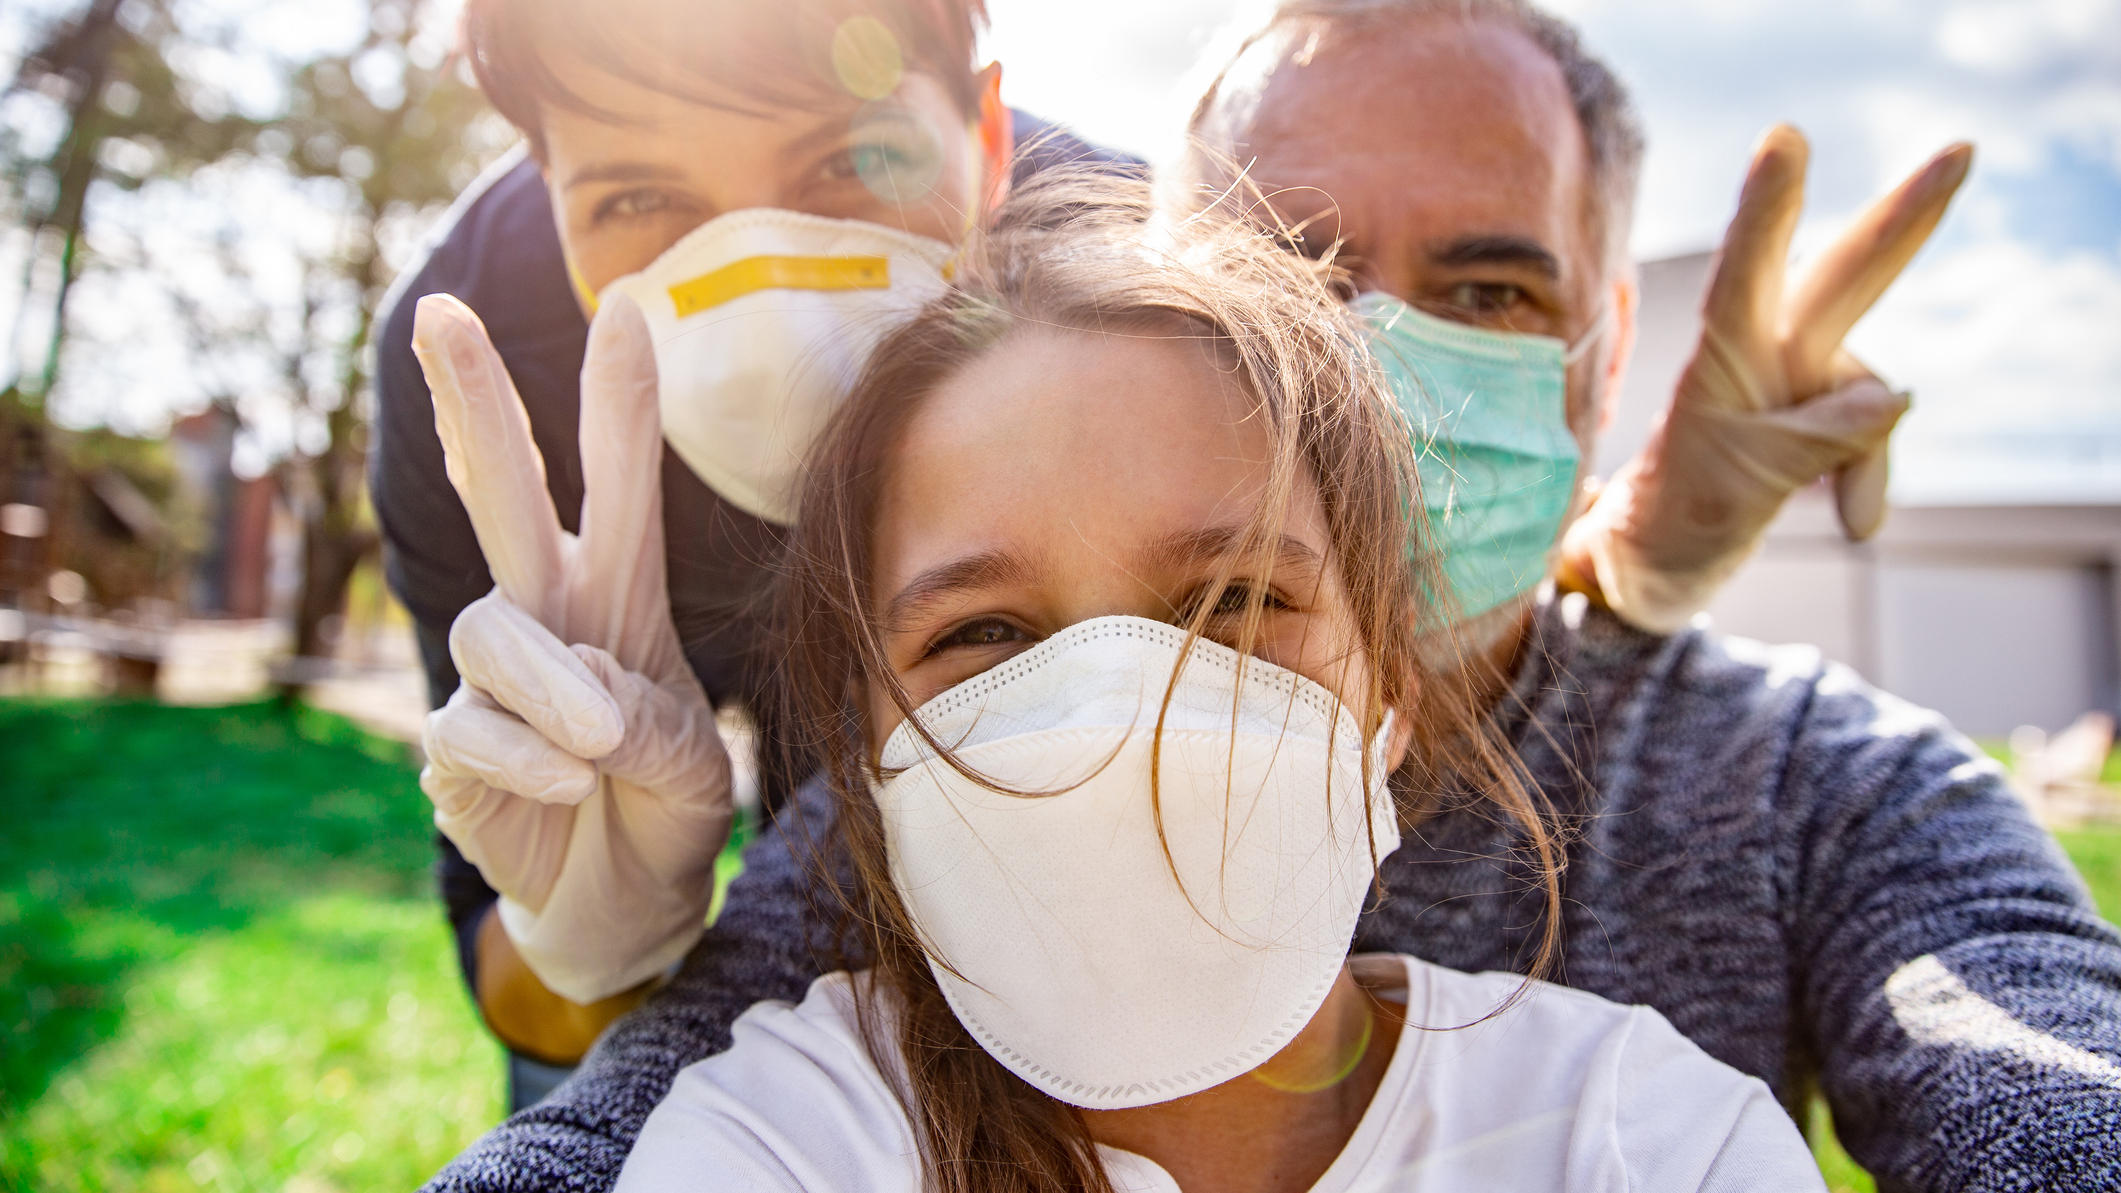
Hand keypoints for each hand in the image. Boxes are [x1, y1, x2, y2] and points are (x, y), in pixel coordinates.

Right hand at [411, 292, 733, 1004]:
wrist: (624, 906)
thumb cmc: (665, 810)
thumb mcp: (697, 763)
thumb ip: (653, 721)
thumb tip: (578, 701)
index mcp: (620, 596)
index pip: (620, 485)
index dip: (619, 401)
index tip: (633, 305)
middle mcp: (549, 615)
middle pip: (502, 494)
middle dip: (475, 403)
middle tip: (440, 313)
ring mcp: (493, 679)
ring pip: (490, 629)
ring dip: (552, 685)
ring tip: (602, 743)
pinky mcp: (452, 749)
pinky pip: (474, 728)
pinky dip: (531, 758)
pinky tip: (573, 785)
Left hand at [1562, 128, 1971, 632]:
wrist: (1662, 561)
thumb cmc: (1678, 514)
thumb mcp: (1734, 487)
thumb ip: (1815, 439)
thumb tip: (1897, 395)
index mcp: (1722, 355)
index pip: (1746, 273)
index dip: (1769, 210)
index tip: (1784, 140)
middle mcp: (1768, 352)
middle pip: (1843, 276)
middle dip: (1904, 218)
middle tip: (1959, 152)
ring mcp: (1800, 380)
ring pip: (1867, 384)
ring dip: (1868, 452)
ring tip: (1849, 516)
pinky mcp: (1824, 415)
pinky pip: (1871, 439)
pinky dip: (1867, 482)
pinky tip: (1856, 524)